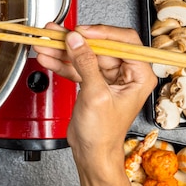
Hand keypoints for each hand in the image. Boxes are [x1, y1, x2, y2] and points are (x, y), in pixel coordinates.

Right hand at [33, 23, 157, 166]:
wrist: (92, 153)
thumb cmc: (103, 134)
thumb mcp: (96, 95)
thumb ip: (86, 64)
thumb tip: (77, 40)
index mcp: (139, 75)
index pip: (124, 41)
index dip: (102, 33)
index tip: (81, 32)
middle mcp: (126, 73)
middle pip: (100, 46)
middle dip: (76, 40)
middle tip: (57, 34)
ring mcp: (108, 77)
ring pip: (85, 55)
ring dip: (63, 50)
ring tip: (46, 43)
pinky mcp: (92, 83)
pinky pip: (77, 66)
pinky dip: (61, 62)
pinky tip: (48, 57)